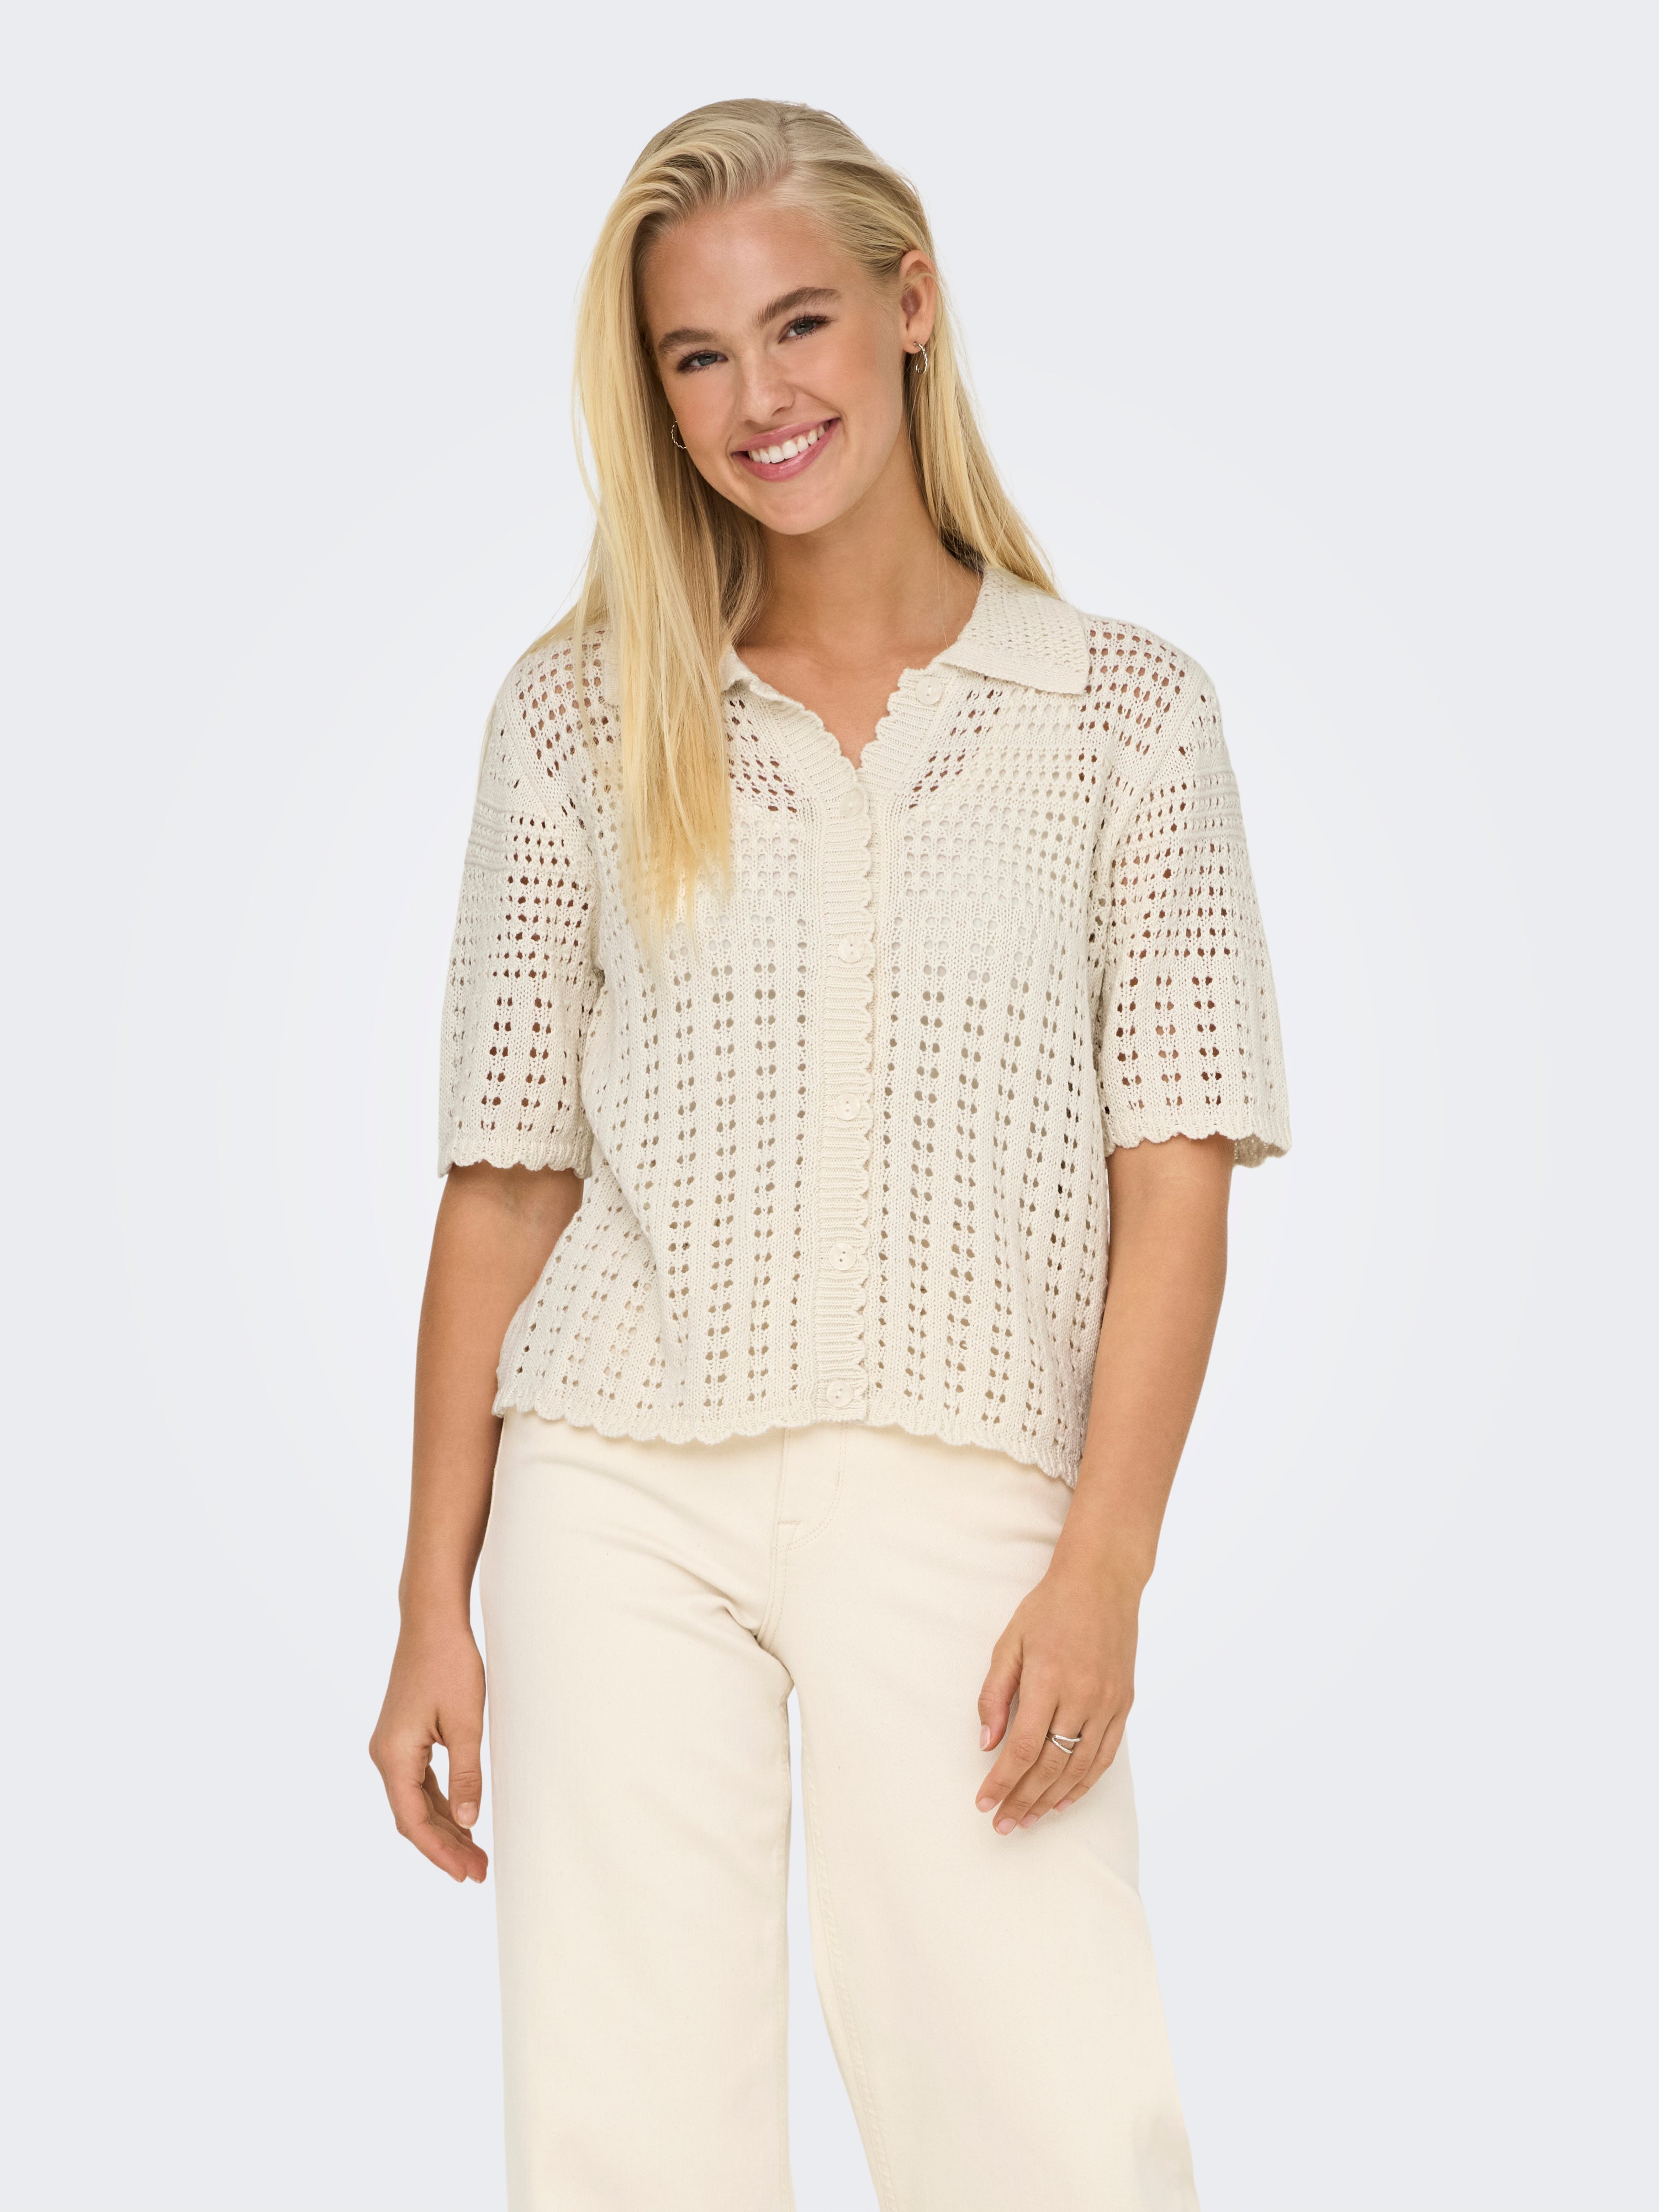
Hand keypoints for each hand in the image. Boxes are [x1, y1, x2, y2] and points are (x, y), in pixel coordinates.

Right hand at [369, 1617, 488, 1882]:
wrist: (432, 1621)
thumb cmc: (450, 1664)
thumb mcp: (466, 1724)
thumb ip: (466, 1776)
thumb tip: (470, 1822)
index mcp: (394, 1756)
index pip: (413, 1821)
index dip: (440, 1852)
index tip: (466, 1874)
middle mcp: (385, 1755)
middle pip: (413, 1817)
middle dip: (445, 1847)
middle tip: (478, 1872)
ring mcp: (392, 1746)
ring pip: (416, 1802)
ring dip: (445, 1828)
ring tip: (475, 1854)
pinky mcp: (404, 1737)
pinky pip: (419, 1782)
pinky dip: (441, 1803)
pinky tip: (464, 1819)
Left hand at [975, 1550, 1140, 1833]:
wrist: (1103, 1581)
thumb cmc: (1049, 1607)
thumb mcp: (1010, 1642)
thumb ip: (994, 1694)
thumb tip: (986, 1745)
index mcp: (1048, 1680)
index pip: (1021, 1749)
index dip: (1001, 1782)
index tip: (983, 1803)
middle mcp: (1082, 1697)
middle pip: (1049, 1766)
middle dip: (1022, 1800)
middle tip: (1002, 1825)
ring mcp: (1107, 1703)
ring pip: (1079, 1769)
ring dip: (1051, 1799)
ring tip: (1028, 1820)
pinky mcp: (1123, 1704)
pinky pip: (1104, 1756)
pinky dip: (1084, 1783)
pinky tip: (1064, 1799)